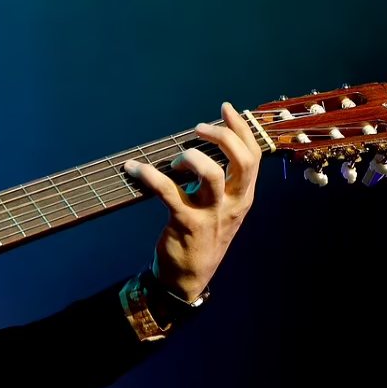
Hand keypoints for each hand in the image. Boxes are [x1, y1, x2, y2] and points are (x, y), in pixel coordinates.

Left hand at [124, 101, 260, 300]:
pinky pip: (168, 191)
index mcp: (243, 197)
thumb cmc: (202, 236)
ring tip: (175, 159)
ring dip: (191, 156)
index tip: (226, 109)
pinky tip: (134, 168)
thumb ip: (220, 182)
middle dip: (222, 136)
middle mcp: (233, 204)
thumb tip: (202, 146)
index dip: (241, 129)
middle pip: (241, 161)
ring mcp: (211, 215)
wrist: (189, 278)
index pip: (253, 157)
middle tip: (198, 128)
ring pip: (212, 174)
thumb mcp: (221, 210)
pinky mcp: (186, 223)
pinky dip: (148, 175)